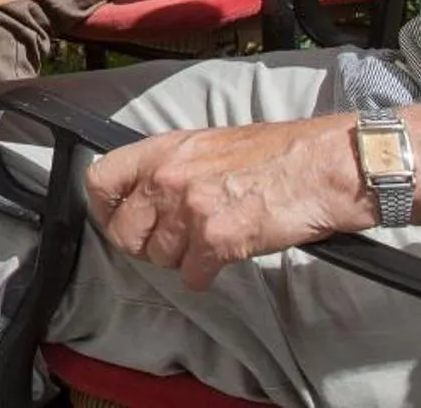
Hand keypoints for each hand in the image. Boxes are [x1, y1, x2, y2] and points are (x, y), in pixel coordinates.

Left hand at [84, 116, 370, 289]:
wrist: (320, 167)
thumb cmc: (275, 153)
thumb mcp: (209, 144)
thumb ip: (171, 167)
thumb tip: (147, 192)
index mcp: (163, 150)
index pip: (101, 180)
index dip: (103, 207)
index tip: (115, 218)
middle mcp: (168, 178)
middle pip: (124, 232)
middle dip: (145, 244)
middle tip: (170, 242)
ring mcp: (189, 210)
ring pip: (158, 257)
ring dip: (181, 258)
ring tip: (208, 242)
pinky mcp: (215, 241)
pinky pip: (192, 275)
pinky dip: (206, 275)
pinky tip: (223, 258)